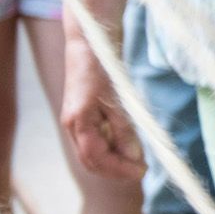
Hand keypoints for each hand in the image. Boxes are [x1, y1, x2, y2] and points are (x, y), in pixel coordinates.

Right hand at [59, 25, 144, 180]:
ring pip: (92, 152)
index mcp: (78, 122)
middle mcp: (73, 125)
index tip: (141, 172)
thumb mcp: (117, 98)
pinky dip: (110, 146)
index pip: (96, 158)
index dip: (119, 169)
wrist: (90, 42)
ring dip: (113, 160)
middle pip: (91, 160)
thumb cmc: (102, 66)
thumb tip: (133, 156)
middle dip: (115, 169)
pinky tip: (126, 144)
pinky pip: (94, 139)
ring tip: (136, 160)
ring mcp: (75, 121)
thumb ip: (123, 128)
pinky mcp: (82, 114)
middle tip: (140, 170)